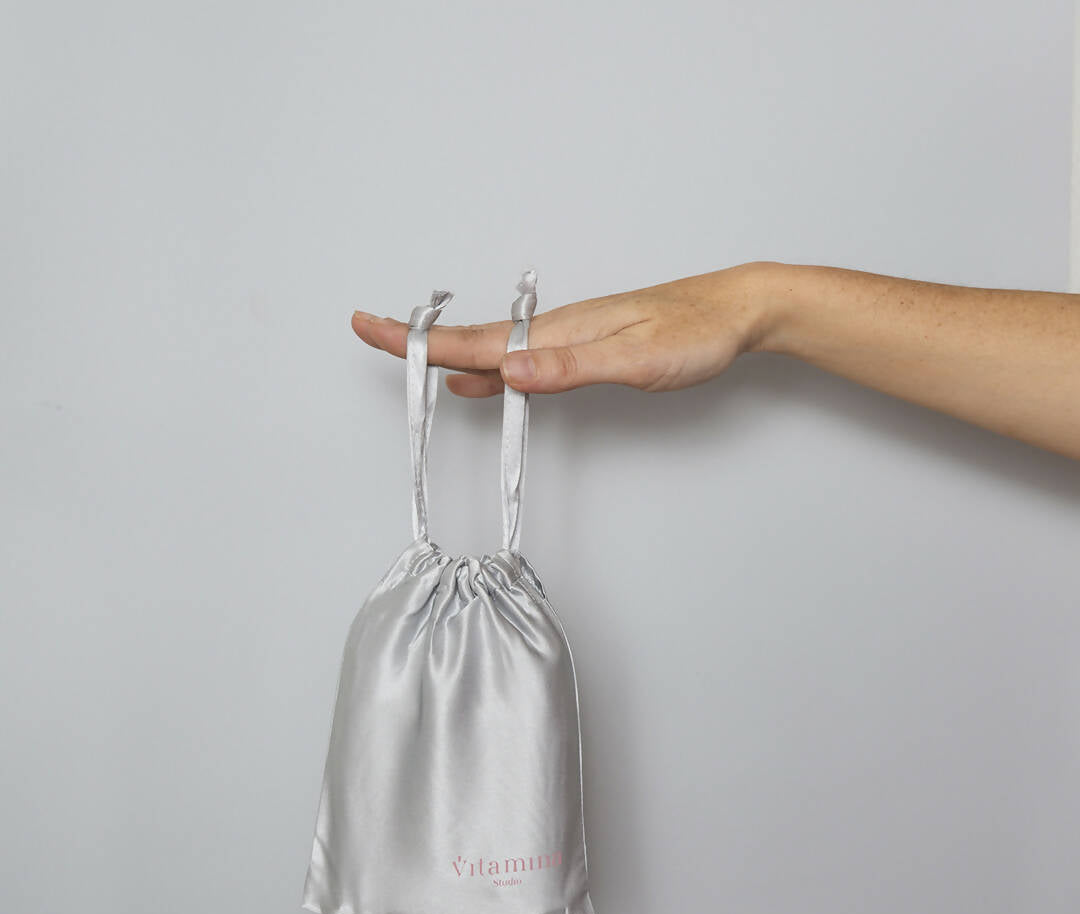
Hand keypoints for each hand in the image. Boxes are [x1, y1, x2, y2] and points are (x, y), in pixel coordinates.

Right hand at [350, 263, 772, 395]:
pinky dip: (488, 369)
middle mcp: (555, 330)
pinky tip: (481, 380)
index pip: (475, 340)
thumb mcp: (634, 358)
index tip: (371, 329)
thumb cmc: (693, 333)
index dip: (421, 343)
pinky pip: (521, 359)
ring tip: (410, 357)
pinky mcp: (585, 348)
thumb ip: (569, 367)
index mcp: (558, 331)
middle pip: (473, 340)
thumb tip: (507, 372)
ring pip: (493, 349)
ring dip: (448, 354)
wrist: (735, 311)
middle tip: (370, 334)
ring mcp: (568, 337)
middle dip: (419, 342)